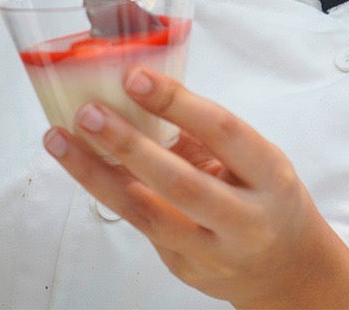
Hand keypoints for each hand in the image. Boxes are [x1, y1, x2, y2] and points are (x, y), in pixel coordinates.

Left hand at [44, 71, 348, 308]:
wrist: (288, 268)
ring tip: (61, 139)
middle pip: (180, 183)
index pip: (222, 132)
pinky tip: (83, 165)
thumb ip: (208, 132)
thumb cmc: (267, 195)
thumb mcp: (257, 156)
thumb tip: (146, 89)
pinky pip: (143, 227)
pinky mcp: (185, 270)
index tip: (135, 78)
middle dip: (128, 145)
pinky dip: (110, 193)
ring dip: (97, 174)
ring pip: (147, 214)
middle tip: (88, 113)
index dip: (177, 104)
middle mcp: (244, 218)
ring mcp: (213, 252)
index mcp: (269, 174)